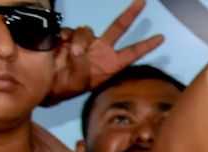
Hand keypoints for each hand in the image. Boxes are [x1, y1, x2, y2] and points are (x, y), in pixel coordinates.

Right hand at [48, 1, 164, 104]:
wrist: (46, 84)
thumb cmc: (66, 88)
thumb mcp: (79, 82)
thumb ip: (82, 63)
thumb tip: (78, 48)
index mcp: (111, 64)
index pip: (132, 52)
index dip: (146, 45)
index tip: (161, 38)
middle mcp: (101, 50)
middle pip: (119, 28)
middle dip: (130, 14)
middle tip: (142, 2)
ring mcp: (86, 42)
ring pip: (87, 30)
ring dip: (80, 40)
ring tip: (72, 54)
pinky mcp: (68, 37)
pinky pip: (69, 31)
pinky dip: (65, 38)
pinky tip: (60, 47)